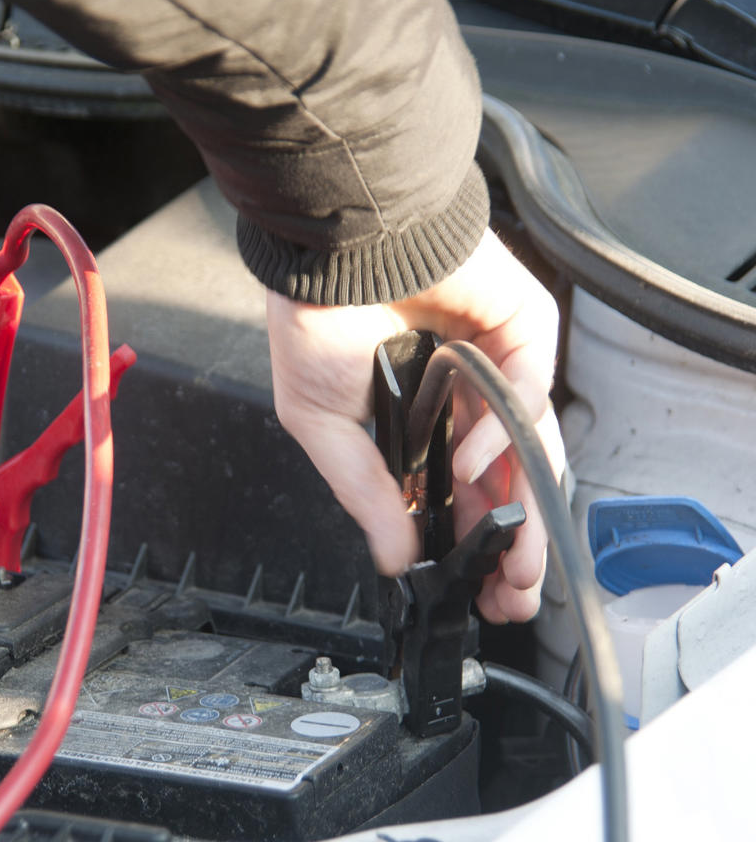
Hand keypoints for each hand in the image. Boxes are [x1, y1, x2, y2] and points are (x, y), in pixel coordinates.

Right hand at [265, 229, 563, 621]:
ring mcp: (493, 368)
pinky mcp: (519, 334)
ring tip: (510, 557)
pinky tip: (466, 460)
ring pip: (526, 451)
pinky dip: (499, 437)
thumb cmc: (314, 320)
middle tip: (509, 594)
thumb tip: (398, 561)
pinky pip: (525, 398)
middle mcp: (459, 399)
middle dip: (512, 545)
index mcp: (415, 421)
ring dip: (524, 511)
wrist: (335, 247)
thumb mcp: (323, 428)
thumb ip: (367, 495)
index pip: (453, 493)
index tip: (474, 593)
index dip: (465, 544)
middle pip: (503, 483)